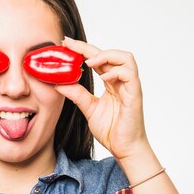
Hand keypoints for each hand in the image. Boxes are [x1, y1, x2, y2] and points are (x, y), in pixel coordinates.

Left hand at [54, 37, 150, 160]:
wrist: (124, 149)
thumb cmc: (112, 130)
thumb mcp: (89, 108)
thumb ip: (77, 94)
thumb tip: (58, 84)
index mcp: (111, 83)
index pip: (98, 59)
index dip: (83, 49)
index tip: (66, 44)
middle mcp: (122, 81)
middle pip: (110, 54)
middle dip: (88, 47)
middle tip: (69, 45)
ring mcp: (130, 87)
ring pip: (126, 58)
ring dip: (106, 56)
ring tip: (89, 63)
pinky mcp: (135, 95)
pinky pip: (130, 74)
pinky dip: (116, 72)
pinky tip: (103, 77)